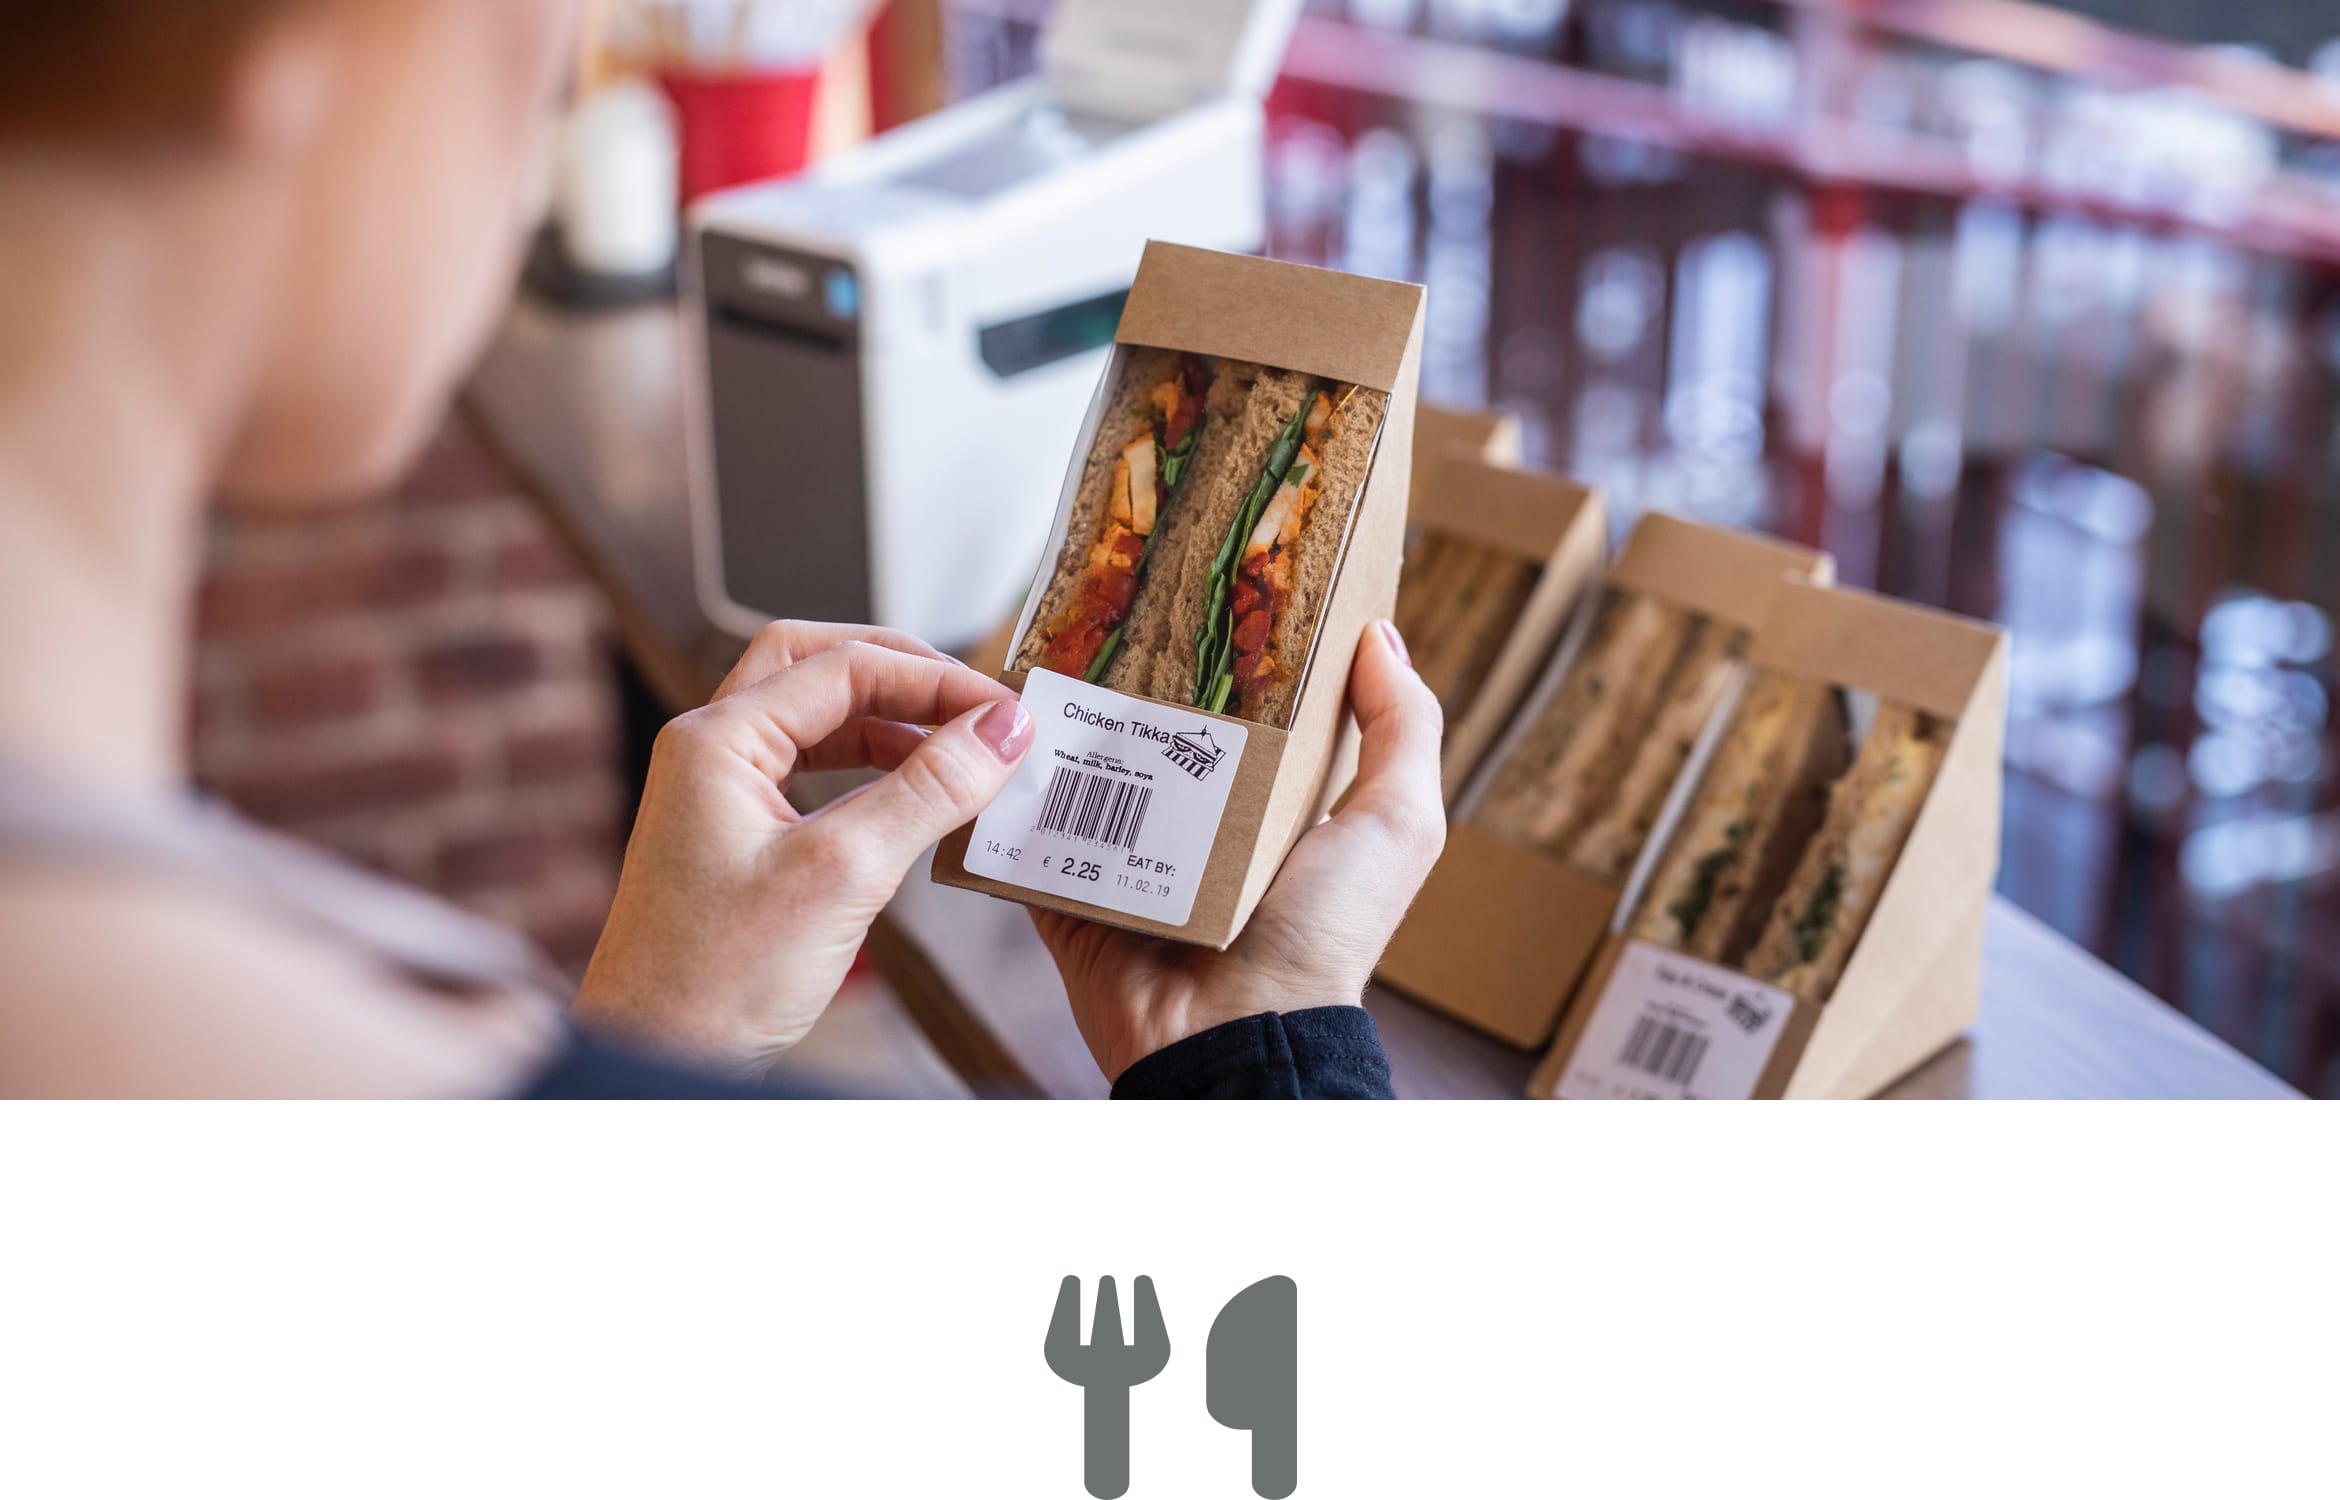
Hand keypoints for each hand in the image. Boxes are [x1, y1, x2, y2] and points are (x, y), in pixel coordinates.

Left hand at [577, 621, 1034, 1073]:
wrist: (655, 1057)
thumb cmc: (715, 981)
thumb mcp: (843, 875)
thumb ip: (929, 791)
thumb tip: (1000, 732)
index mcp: (716, 740)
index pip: (845, 668)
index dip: (936, 681)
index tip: (1006, 713)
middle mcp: (710, 751)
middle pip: (820, 667)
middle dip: (905, 675)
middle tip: (976, 704)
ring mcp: (719, 791)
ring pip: (817, 719)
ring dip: (891, 724)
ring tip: (960, 752)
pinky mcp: (736, 834)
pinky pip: (812, 771)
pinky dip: (870, 770)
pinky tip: (916, 796)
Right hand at [1035, 621, 1444, 1081]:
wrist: (1233, 1035)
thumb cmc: (1323, 933)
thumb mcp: (1396, 825)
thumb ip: (1404, 730)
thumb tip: (1381, 634)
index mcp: (1277, 802)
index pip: (1249, 707)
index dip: (1231, 649)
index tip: (1206, 574)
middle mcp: (1201, 823)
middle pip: (1158, 726)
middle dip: (1133, 670)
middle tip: (1106, 597)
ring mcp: (1128, 855)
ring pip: (1085, 766)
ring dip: (1064, 718)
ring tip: (1041, 649)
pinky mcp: (1069, 888)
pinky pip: (1027, 828)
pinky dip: (1010, 787)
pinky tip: (996, 729)